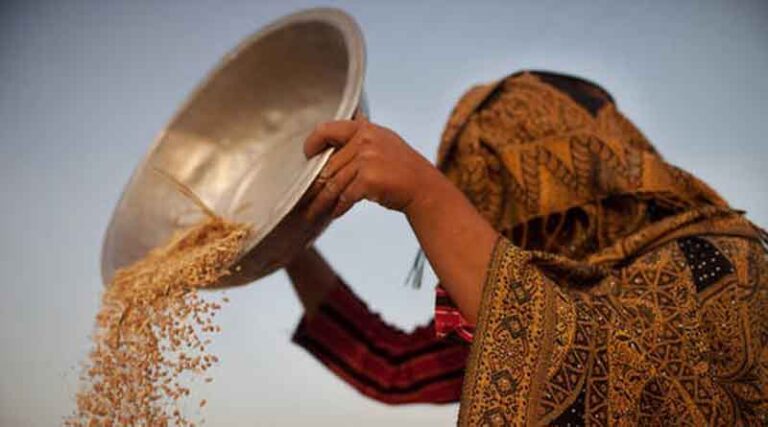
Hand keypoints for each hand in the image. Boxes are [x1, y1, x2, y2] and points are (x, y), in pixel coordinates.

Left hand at [302, 118, 439, 220]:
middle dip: (315, 185)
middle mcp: (365, 140)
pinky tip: (335, 213)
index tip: (307, 156)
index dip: (313, 143)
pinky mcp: (368, 178)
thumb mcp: (383, 142)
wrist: (424, 188)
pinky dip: (338, 207)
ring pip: (334, 183)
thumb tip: (327, 146)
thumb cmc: (402, 169)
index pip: (327, 130)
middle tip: (304, 197)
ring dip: (322, 201)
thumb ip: (359, 139)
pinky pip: (345, 195)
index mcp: (365, 128)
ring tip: (313, 212)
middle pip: (329, 165)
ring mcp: (367, 158)